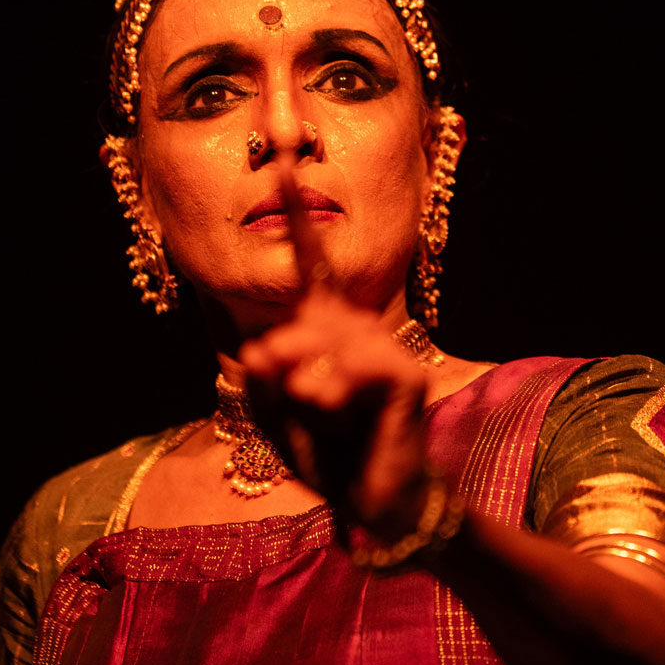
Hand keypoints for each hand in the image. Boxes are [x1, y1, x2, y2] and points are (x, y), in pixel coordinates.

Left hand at [238, 163, 432, 539]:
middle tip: (283, 392)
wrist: (376, 502)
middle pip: (298, 324)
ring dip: (303, 387)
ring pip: (322, 348)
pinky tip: (330, 405)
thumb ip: (261, 383)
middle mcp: (357, 329)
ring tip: (315, 414)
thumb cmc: (328, 456)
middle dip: (279, 360)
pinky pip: (356, 369)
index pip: (312, 265)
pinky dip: (334, 390)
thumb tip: (263, 350)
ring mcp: (383, 350)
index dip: (297, 215)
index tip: (283, 163)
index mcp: (326, 330)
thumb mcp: (276, 420)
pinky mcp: (404, 378)